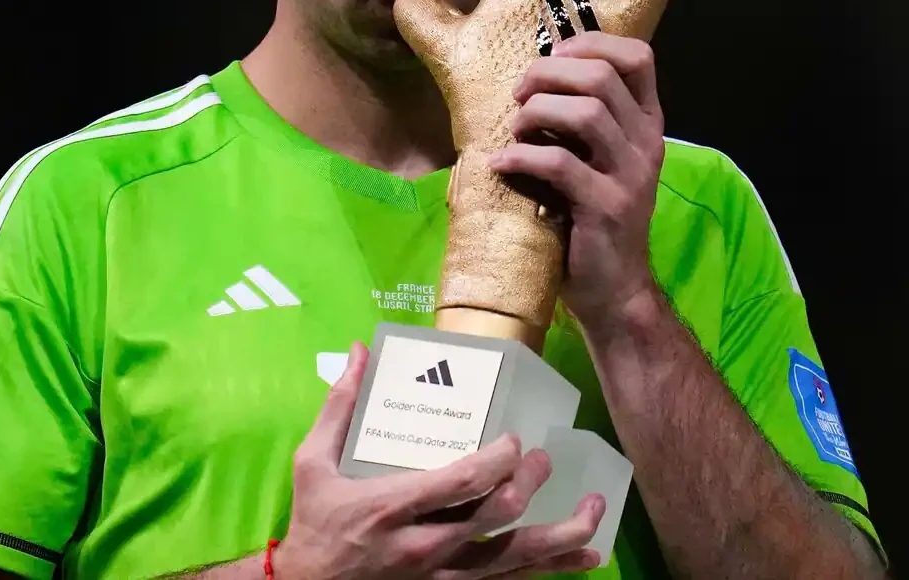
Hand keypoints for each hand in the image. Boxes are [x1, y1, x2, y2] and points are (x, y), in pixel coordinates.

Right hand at [275, 342, 605, 579]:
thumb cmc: (315, 524)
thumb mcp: (314, 464)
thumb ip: (340, 406)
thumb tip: (361, 352)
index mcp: (395, 506)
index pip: (464, 482)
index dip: (502, 460)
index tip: (517, 441)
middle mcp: (425, 545)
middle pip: (499, 518)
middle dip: (533, 486)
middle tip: (546, 461)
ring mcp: (441, 578)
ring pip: (515, 560)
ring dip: (562, 537)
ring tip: (594, 511)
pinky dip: (550, 572)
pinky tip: (582, 560)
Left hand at [490, 31, 665, 329]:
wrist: (615, 287)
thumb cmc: (595, 217)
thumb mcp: (600, 160)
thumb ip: (584, 120)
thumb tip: (533, 77)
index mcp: (647, 123)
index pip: (638, 57)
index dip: (591, 43)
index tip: (554, 54)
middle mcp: (646, 142)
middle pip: (600, 77)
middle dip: (548, 74)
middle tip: (519, 95)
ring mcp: (629, 175)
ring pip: (584, 113)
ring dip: (535, 113)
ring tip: (515, 130)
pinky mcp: (605, 207)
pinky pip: (559, 163)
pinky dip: (521, 156)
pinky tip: (502, 163)